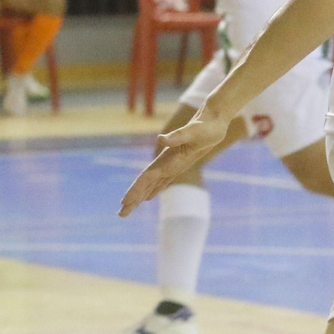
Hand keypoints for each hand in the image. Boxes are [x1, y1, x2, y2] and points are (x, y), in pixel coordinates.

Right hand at [120, 107, 246, 214]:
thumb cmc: (206, 126)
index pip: (146, 177)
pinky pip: (163, 180)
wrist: (213, 119)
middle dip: (133, 199)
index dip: (135, 190)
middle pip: (145, 183)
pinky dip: (154, 190)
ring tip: (128, 209)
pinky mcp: (180, 163)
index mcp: (166, 158)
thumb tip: (161, 139)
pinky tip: (149, 197)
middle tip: (121, 215)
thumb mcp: (194, 131)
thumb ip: (177, 136)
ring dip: (140, 197)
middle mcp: (166, 162)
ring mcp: (172, 163)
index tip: (124, 203)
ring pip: (152, 184)